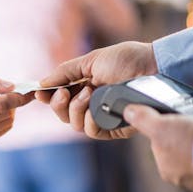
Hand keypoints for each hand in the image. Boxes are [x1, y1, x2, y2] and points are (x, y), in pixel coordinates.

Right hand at [0, 73, 32, 145]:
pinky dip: (4, 119)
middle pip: (6, 113)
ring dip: (10, 110)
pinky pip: (2, 130)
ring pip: (7, 122)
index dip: (18, 97)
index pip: (0, 104)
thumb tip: (12, 86)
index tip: (29, 90)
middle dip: (13, 101)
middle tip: (10, 92)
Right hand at [36, 41, 157, 138]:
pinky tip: (94, 107)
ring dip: (75, 109)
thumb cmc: (126, 60)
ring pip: (74, 124)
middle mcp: (90, 104)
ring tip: (89, 93)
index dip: (47, 98)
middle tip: (63, 92)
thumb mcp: (90, 61)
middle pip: (62, 114)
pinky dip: (88, 120)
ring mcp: (102, 116)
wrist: (153, 67)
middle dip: (57, 104)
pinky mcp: (114, 128)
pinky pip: (91, 131)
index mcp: (83, 87)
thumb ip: (65, 72)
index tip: (39, 93)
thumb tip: (41, 83)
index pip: (58, 99)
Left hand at [124, 104, 192, 191]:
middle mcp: (181, 177)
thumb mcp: (160, 126)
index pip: (161, 145)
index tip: (179, 123)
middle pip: (179, 149)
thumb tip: (128, 112)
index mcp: (165, 169)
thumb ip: (143, 119)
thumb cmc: (190, 144)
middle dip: (187, 137)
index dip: (168, 130)